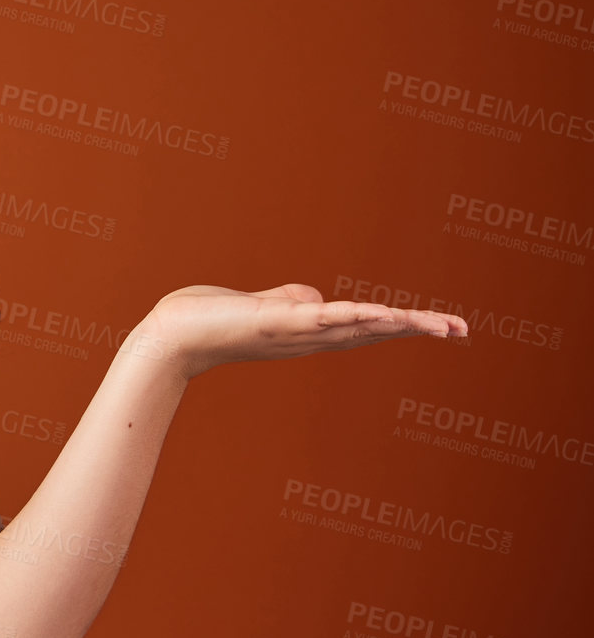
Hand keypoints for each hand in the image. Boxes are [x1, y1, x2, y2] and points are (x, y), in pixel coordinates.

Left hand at [131, 283, 469, 379]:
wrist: (173, 335)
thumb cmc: (213, 319)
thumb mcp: (265, 306)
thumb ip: (294, 301)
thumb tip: (316, 299)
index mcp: (310, 333)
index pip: (368, 327)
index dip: (407, 325)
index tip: (447, 327)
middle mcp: (310, 338)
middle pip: (375, 330)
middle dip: (419, 329)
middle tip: (463, 330)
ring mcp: (296, 331)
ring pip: (357, 326)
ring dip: (399, 323)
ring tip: (439, 324)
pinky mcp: (277, 321)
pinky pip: (324, 317)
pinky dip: (355, 315)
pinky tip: (384, 313)